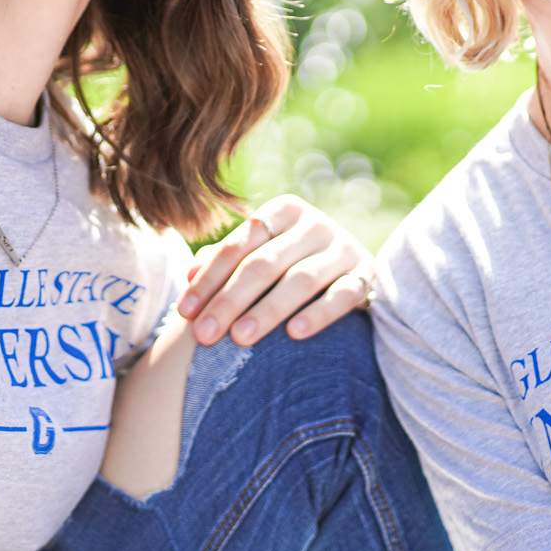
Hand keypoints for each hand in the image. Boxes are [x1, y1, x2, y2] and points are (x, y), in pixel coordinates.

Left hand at [175, 195, 374, 346]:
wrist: (352, 271)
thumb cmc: (291, 264)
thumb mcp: (261, 254)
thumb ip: (225, 262)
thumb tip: (188, 275)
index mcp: (283, 211)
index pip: (238, 245)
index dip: (208, 279)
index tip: (185, 313)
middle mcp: (314, 223)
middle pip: (263, 263)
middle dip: (229, 300)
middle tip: (205, 335)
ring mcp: (343, 247)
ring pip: (300, 280)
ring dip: (267, 310)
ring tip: (240, 339)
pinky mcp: (366, 275)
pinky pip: (342, 295)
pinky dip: (318, 314)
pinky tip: (294, 334)